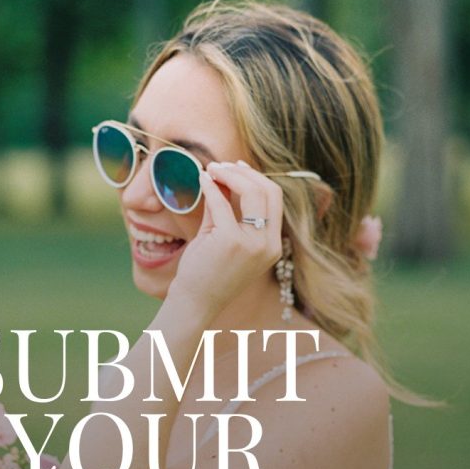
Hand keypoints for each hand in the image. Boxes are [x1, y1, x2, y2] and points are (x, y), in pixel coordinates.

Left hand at [168, 160, 284, 313]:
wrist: (194, 302)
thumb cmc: (206, 272)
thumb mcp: (221, 236)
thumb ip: (226, 208)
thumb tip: (223, 176)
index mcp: (271, 245)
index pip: (275, 199)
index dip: (256, 178)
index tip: (236, 168)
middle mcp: (268, 245)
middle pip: (270, 191)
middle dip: (244, 172)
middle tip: (221, 166)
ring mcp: (253, 244)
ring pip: (253, 191)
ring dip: (230, 174)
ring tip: (211, 170)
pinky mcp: (232, 241)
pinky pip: (222, 204)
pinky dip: (211, 188)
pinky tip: (202, 180)